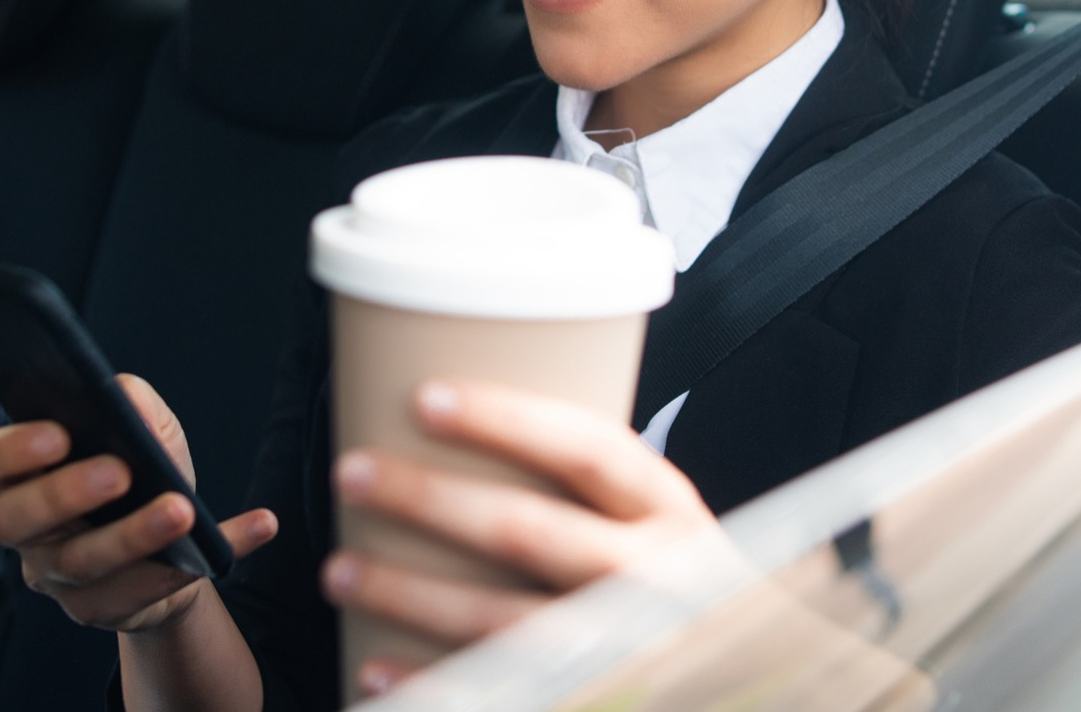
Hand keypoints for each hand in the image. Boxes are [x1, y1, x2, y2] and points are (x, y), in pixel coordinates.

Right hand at [0, 373, 276, 632]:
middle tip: (120, 472)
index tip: (58, 433)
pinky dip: (218, 550)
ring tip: (182, 510)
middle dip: (64, 493)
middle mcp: (27, 532)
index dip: (5, 453)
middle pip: (15, 520)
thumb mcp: (142, 427)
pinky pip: (154, 590)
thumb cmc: (141, 467)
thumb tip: (125, 399)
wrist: (172, 543)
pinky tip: (259, 525)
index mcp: (18, 475)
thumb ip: (131, 403)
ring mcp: (60, 578)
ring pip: (84, 563)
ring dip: (136, 535)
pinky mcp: (108, 608)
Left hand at [321, 379, 716, 694]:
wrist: (740, 677)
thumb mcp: (654, 520)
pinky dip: (432, 683)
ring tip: (339, 571)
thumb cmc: (667, 580)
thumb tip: (453, 418)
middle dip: (428, 500)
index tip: (423, 398)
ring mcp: (626, 647)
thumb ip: (587, 486)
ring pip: (502, 621)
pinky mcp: (597, 695)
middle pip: (527, 532)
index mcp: (668, 508)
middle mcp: (654, 576)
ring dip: (409, 596)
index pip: (586, 448)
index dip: (504, 421)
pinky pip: (505, 690)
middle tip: (350, 474)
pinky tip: (374, 671)